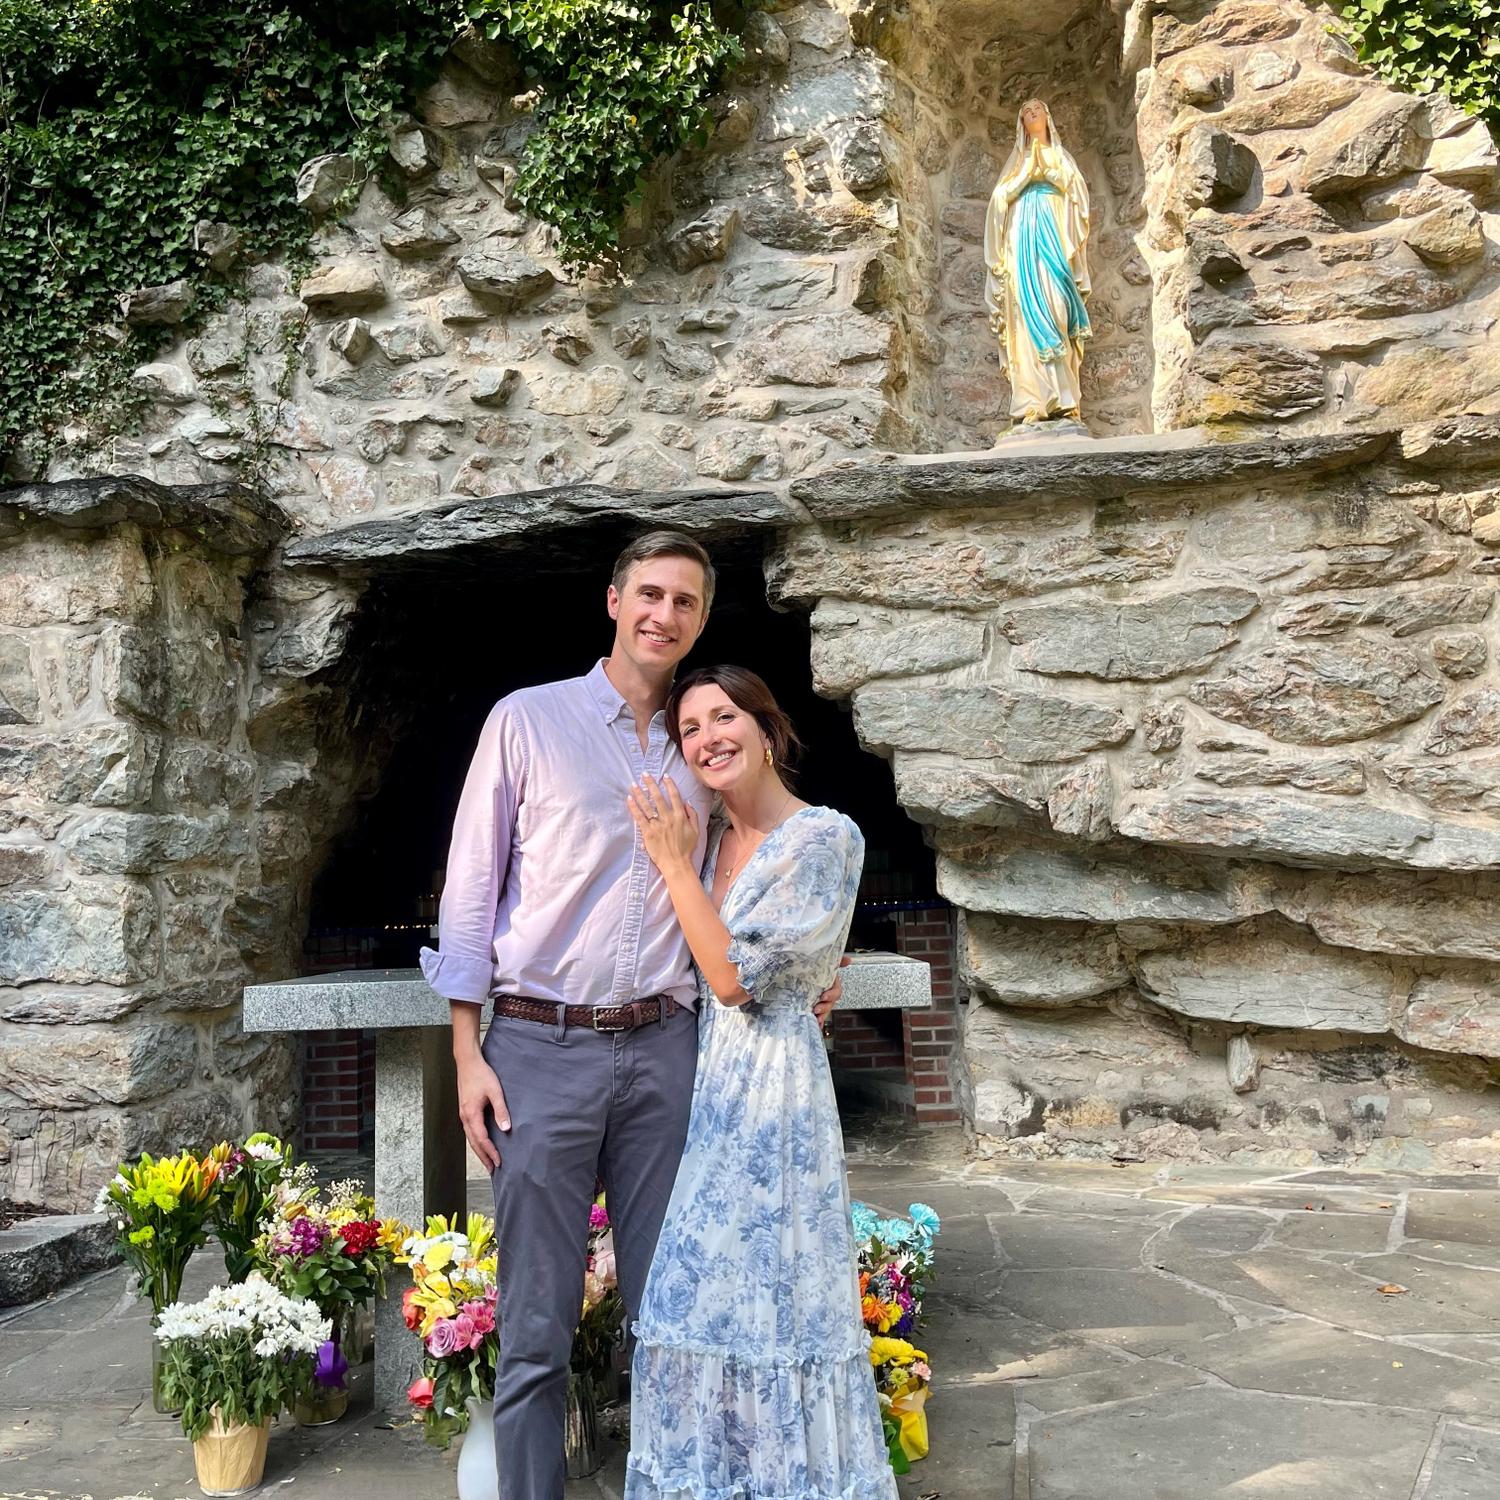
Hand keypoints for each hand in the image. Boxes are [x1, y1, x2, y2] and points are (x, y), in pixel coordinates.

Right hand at [456, 1050, 509, 1171]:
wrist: (467, 1062)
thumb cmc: (481, 1075)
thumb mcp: (495, 1091)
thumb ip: (501, 1110)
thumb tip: (506, 1128)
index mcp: (471, 1114)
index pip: (482, 1139)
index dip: (490, 1152)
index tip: (499, 1162)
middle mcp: (465, 1117)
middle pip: (474, 1142)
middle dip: (483, 1156)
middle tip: (492, 1169)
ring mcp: (463, 1114)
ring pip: (470, 1138)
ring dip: (479, 1150)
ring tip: (487, 1160)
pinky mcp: (464, 1110)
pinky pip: (469, 1130)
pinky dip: (476, 1140)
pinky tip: (481, 1142)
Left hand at [627, 775, 698, 873]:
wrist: (676, 864)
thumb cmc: (686, 849)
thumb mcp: (696, 831)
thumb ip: (693, 815)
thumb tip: (687, 802)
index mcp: (680, 816)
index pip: (674, 796)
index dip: (669, 784)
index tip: (664, 776)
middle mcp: (668, 818)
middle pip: (658, 797)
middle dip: (651, 784)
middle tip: (645, 774)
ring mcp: (657, 825)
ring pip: (647, 805)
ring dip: (640, 793)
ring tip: (634, 784)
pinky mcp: (647, 832)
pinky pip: (639, 817)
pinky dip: (634, 807)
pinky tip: (629, 799)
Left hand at [813, 954, 850, 1025]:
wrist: (791, 970)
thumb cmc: (809, 964)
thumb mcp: (821, 960)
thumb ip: (835, 960)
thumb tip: (848, 960)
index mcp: (829, 981)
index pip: (836, 990)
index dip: (832, 994)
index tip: (824, 996)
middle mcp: (825, 991)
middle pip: (830, 1003)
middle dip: (825, 1007)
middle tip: (817, 1008)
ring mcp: (818, 999)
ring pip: (825, 1010)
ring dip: (822, 1015)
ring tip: (816, 1018)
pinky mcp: (810, 1005)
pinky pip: (817, 1015)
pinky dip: (818, 1021)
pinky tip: (816, 1025)